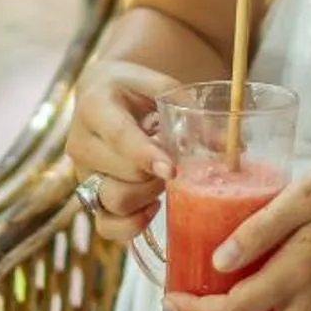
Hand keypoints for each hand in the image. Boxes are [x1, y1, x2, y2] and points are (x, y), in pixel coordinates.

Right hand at [66, 58, 177, 241]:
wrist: (99, 94)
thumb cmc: (132, 88)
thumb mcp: (156, 84)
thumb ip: (188, 108)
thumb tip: (229, 146)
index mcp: (95, 106)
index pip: (119, 136)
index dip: (145, 155)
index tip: (172, 170)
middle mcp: (81, 143)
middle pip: (125, 174)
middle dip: (157, 175)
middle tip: (175, 164)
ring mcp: (83, 173)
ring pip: (115, 202)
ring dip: (148, 196)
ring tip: (161, 180)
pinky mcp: (88, 196)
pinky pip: (106, 226)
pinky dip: (132, 225)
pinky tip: (152, 207)